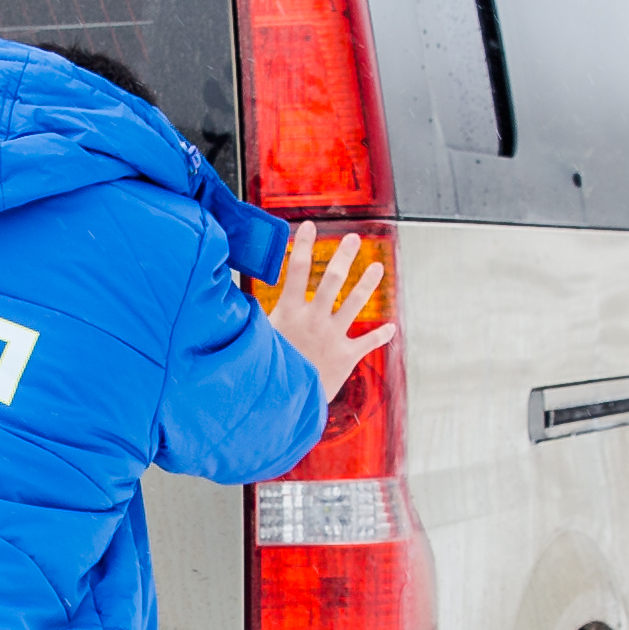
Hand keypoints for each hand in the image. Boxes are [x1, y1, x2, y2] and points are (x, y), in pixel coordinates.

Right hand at [260, 225, 391, 402]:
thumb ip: (253, 316)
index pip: (298, 270)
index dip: (305, 245)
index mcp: (290, 312)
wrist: (281, 403)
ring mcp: (332, 337)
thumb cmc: (263, 370)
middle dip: (345, 256)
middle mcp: (314, 320)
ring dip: (368, 284)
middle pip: (333, 280)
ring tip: (378, 267)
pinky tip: (392, 328)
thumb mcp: (254, 338)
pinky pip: (368, 343)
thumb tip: (236, 299)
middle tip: (354, 238)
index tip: (311, 226)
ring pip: (355, 304)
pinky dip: (381, 336)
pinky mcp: (346, 357)